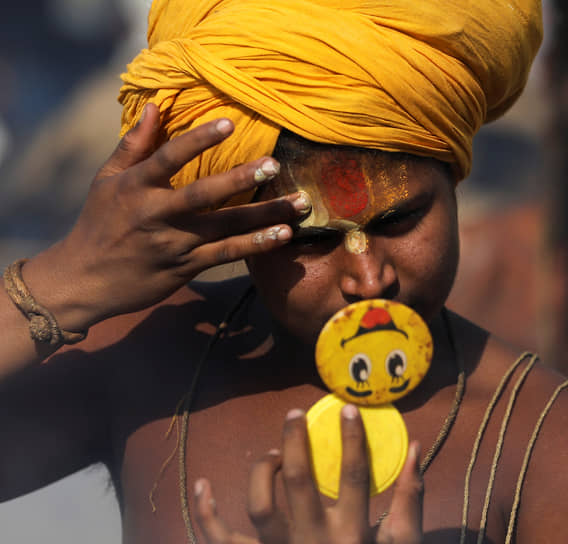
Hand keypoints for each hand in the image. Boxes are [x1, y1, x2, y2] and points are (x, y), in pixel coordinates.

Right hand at [23, 103, 308, 330]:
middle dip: (241, 179)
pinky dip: (256, 245)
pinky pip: (227, 254)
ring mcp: (174, 244)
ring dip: (265, 216)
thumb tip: (153, 106)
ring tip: (300, 204)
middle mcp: (156, 215)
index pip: (167, 158)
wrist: (84, 281)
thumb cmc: (98, 224)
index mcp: (135, 188)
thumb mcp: (106, 180)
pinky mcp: (187, 267)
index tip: (228, 123)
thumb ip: (134, 145)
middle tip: (275, 164)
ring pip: (225, 227)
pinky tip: (283, 235)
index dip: (197, 140)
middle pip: (203, 195)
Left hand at [195, 405, 423, 543]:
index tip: (347, 411)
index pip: (354, 477)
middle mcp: (313, 543)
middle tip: (294, 415)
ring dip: (262, 470)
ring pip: (260, 505)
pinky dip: (205, 513)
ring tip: (272, 454)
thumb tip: (416, 449)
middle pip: (299, 481)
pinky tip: (202, 485)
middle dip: (295, 441)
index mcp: (351, 536)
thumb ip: (410, 502)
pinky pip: (220, 539)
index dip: (352, 440)